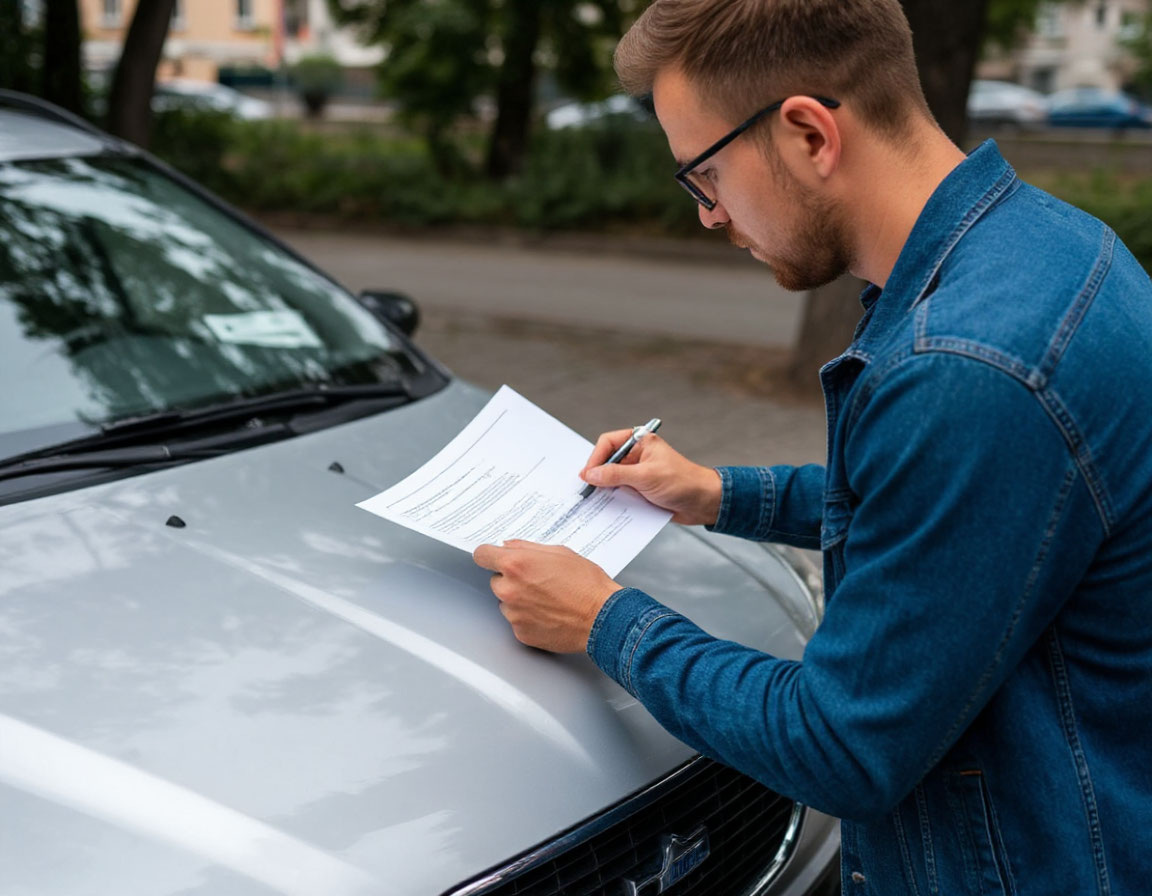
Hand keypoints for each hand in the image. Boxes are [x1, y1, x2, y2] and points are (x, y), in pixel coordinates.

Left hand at [472, 540, 620, 652]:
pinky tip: (548, 614)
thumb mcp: (560, 553)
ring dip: (519, 600)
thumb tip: (509, 546)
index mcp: (516, 564)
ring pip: (506, 603)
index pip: (482, 555)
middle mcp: (510, 589)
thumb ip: (528, 548)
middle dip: (511, 580)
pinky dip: (528, 618)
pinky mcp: (520, 633)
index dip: (489, 555)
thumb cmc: (587, 584)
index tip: (493, 558)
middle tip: (537, 582)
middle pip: (496, 581)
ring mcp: (514, 614)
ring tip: (547, 600)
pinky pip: (517, 621)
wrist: (603, 617)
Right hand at [581, 430, 722, 525]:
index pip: (608, 443)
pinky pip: (622, 493)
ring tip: (594, 501)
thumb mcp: (646, 476)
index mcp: (640, 442)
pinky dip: (615, 500)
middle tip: (587, 490)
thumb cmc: (683, 482)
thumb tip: (591, 475)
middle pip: (607, 462)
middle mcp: (637, 455)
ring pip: (612, 479)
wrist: (704, 503)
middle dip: (597, 476)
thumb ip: (616, 475)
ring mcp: (638, 473)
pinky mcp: (641, 490)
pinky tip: (609, 509)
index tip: (588, 475)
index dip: (595, 458)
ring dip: (605, 490)